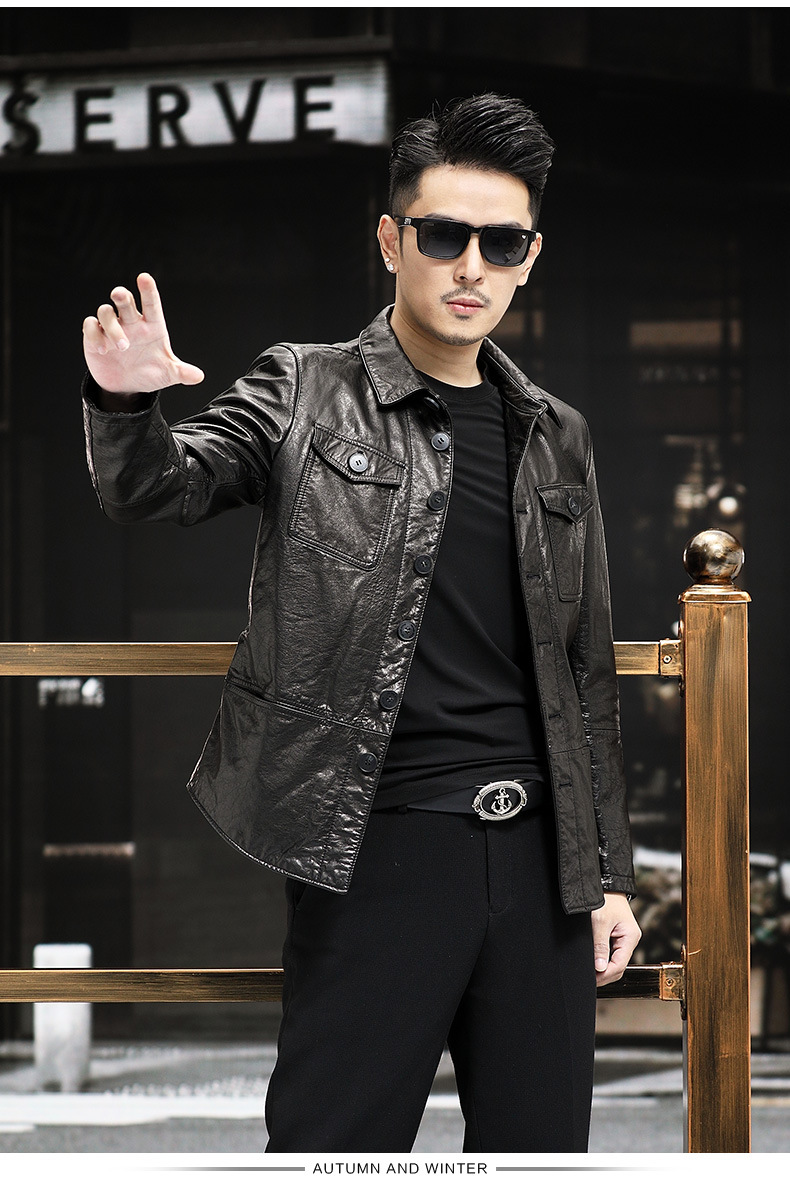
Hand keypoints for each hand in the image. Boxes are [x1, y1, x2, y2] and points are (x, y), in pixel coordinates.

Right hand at [82, 272, 203, 394]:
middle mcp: (131, 322)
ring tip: (121, 347)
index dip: (148, 290)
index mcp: (151, 325)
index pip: (151, 304)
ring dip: (111, 326)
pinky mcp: (95, 336)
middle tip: (120, 295)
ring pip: (106, 312)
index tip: (145, 277)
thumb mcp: (168, 374)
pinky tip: (102, 349)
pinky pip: (90, 325)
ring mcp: (112, 327)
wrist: (127, 386)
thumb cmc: (149, 373)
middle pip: (125, 301)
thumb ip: (182, 373)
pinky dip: (94, 334)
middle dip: (122, 295)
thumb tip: (199, 377)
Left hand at [591, 892, 640, 987]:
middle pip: (619, 966)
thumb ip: (600, 946)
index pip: (620, 965)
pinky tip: (593, 963)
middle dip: (605, 975)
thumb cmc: (605, 898)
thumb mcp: (600, 922)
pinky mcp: (616, 936)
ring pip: (615, 961)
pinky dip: (603, 960)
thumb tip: (600, 968)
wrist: (605, 883)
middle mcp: (629, 940)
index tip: (592, 980)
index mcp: (630, 937)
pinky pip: (611, 953)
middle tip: (589, 980)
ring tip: (589, 973)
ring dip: (603, 968)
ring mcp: (623, 938)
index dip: (606, 975)